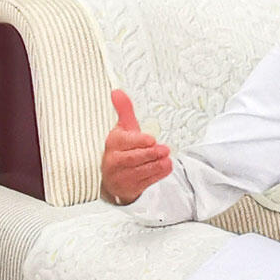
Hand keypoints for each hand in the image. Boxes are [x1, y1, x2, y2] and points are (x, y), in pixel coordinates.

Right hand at [100, 89, 170, 203]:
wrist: (114, 176)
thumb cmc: (122, 148)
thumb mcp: (124, 128)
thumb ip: (124, 110)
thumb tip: (116, 91)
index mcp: (113, 143)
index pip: (124, 142)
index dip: (138, 141)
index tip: (151, 139)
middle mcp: (113, 160)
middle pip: (132, 158)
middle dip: (150, 154)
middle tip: (165, 149)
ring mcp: (121, 176)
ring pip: (139, 171)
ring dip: (155, 165)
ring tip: (167, 159)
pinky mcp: (129, 188)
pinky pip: (145, 182)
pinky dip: (157, 175)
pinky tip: (165, 167)